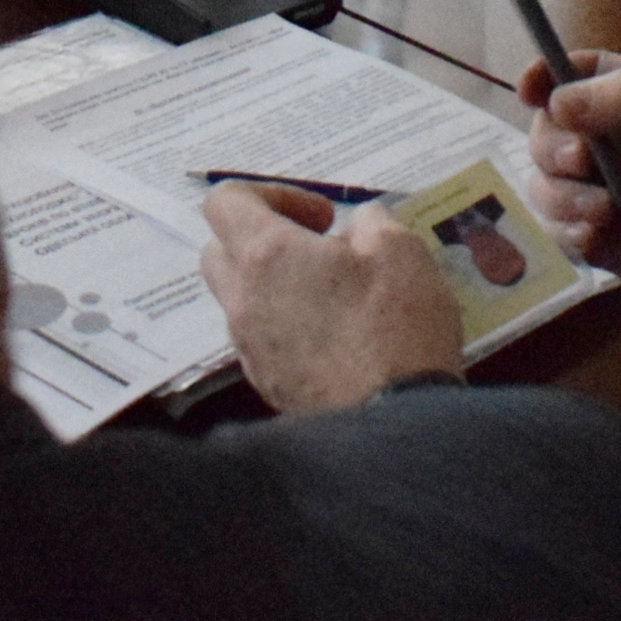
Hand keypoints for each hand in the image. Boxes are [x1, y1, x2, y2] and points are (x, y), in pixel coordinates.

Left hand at [198, 184, 463, 413]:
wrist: (397, 425)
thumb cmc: (397, 328)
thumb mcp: (401, 251)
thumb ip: (370, 222)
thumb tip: (356, 226)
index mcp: (266, 256)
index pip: (224, 201)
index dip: (270, 194)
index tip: (320, 216)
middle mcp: (243, 301)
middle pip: (220, 250)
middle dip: (262, 239)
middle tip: (319, 249)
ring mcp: (250, 349)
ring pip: (239, 299)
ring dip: (274, 285)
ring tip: (334, 294)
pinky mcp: (267, 386)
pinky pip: (261, 340)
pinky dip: (285, 326)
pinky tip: (337, 336)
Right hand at [517, 54, 620, 330]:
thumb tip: (557, 102)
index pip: (585, 76)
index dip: (550, 77)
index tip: (529, 89)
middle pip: (552, 133)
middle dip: (552, 145)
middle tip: (582, 161)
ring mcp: (618, 200)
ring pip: (550, 186)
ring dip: (559, 196)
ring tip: (601, 213)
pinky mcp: (615, 250)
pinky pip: (564, 234)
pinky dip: (567, 232)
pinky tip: (597, 238)